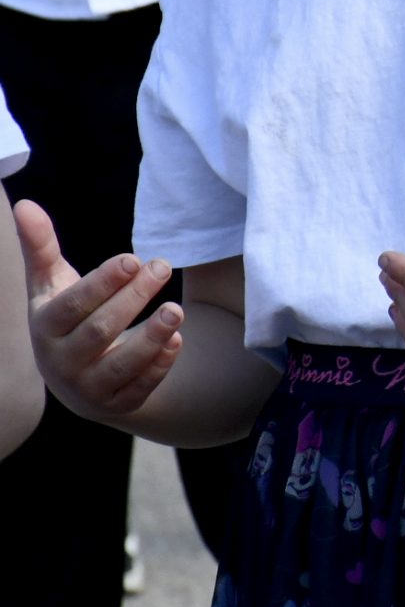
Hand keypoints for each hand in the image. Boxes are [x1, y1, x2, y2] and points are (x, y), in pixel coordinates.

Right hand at [18, 202, 182, 420]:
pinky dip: (159, 365)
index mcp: (46, 327)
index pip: (72, 306)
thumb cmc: (67, 316)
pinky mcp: (118, 403)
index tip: (133, 258)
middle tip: (162, 265)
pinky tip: (177, 339)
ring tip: (177, 309)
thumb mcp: (52, 284)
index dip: (102, 283)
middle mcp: (62, 361)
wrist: (78, 375)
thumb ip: (41, 247)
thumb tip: (25, 204)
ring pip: (121, 364)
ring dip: (151, 337)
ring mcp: (89, 387)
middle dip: (133, 298)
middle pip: (100, 330)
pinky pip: (140, 387)